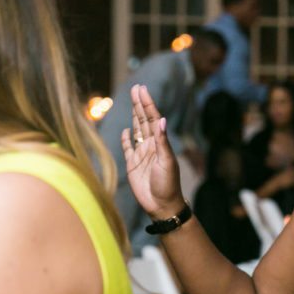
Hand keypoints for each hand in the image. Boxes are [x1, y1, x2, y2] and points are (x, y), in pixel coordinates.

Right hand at [120, 84, 183, 218]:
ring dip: (134, 116)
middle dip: (140, 104)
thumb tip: (161, 120)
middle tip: (136, 88)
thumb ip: (162, 141)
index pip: (152, 118)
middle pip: (144, 120)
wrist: (161, 205)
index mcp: (160, 143)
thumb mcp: (166, 162)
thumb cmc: (167, 184)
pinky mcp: (133, 165)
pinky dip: (127, 139)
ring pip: (137, 130)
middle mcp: (151, 146)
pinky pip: (129, 148)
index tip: (142, 89)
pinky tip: (127, 130)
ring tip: (132, 101)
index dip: (147, 103)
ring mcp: (141, 154)